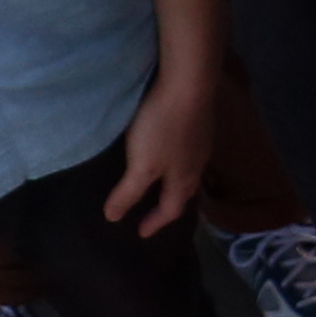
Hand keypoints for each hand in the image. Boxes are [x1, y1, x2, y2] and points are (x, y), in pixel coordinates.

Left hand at [104, 73, 216, 235]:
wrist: (189, 83)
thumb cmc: (162, 128)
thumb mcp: (141, 165)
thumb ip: (128, 193)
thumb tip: (114, 218)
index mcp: (183, 180)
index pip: (171, 210)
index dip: (155, 222)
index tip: (141, 233)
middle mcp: (197, 164)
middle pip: (184, 192)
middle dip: (169, 203)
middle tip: (155, 210)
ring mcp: (201, 141)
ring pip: (190, 171)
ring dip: (175, 181)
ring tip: (162, 181)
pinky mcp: (200, 121)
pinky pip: (190, 151)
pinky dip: (178, 160)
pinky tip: (171, 149)